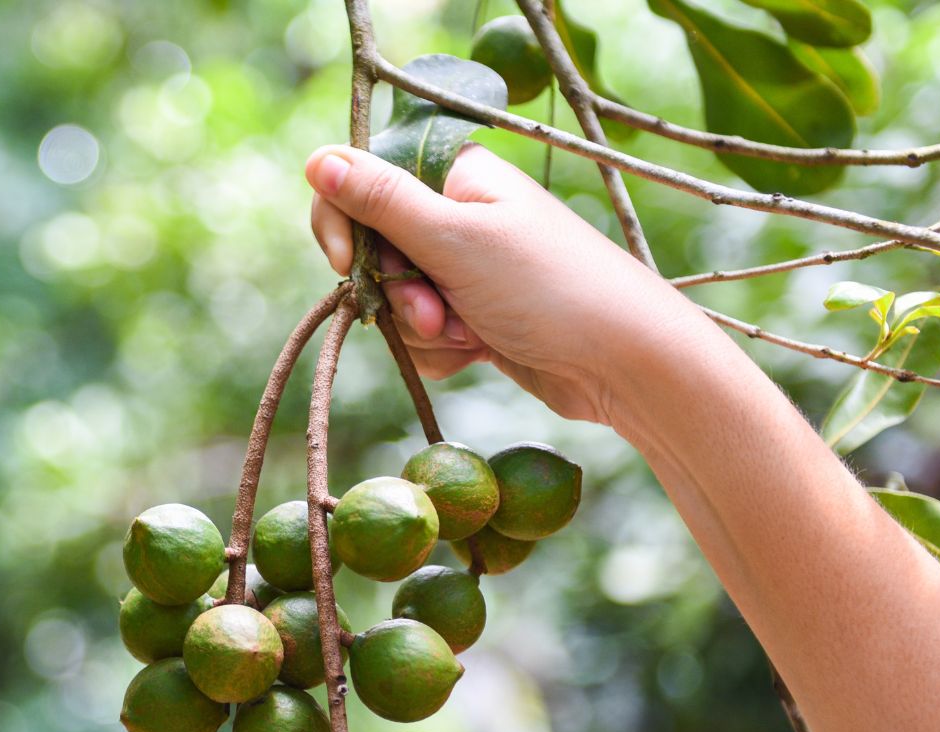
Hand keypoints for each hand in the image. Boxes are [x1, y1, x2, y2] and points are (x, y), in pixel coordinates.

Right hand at [305, 143, 702, 425]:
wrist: (622, 362)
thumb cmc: (548, 287)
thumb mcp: (454, 239)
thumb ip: (381, 202)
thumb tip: (316, 160)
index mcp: (456, 175)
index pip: (364, 183)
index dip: (346, 226)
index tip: (349, 265)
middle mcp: (460, 214)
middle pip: (376, 250)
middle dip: (395, 291)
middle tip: (435, 312)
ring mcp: (468, 268)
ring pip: (397, 300)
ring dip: (422, 328)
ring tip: (470, 334)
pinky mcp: (478, 317)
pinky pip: (426, 335)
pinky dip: (443, 351)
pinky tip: (480, 352)